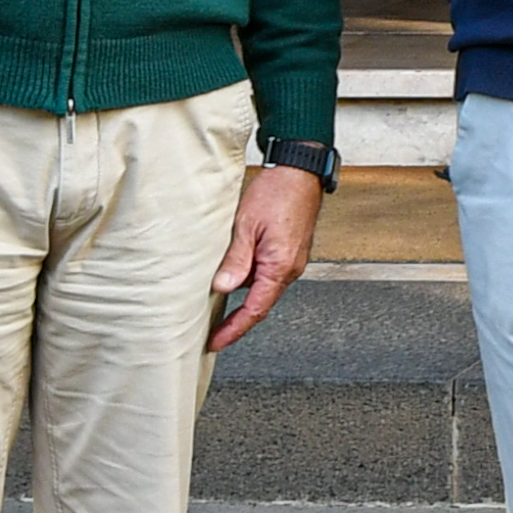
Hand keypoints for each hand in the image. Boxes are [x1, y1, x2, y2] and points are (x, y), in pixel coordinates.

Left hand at [208, 166, 327, 352]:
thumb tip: (223, 287)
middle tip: (212, 331)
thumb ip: (236, 259)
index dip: (234, 329)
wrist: (300, 170)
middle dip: (236, 319)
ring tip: (216, 304)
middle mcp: (290, 268)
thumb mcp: (247, 225)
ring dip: (242, 298)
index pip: (255, 310)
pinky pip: (268, 273)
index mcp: (279, 266)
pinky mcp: (289, 251)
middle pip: (260, 303)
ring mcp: (292, 260)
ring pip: (263, 288)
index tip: (216, 342)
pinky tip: (234, 275)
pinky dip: (251, 280)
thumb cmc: (277, 191)